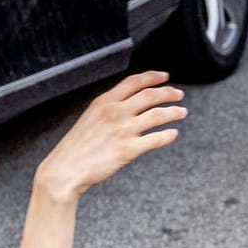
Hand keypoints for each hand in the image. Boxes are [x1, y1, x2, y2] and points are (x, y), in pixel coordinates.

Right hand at [34, 71, 185, 202]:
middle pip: (150, 95)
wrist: (65, 170)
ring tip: (182, 112)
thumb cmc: (75, 148)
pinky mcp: (129, 150)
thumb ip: (108, 109)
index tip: (164, 77)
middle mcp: (115, 112)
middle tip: (179, 95)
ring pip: (158, 115)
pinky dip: (168, 135)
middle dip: (169, 93)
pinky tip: (172, 134)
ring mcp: (123, 130)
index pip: (134, 82)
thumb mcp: (89, 118)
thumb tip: (130, 104)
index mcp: (104, 102)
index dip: (152, 77)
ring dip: (173, 112)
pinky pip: (156, 139)